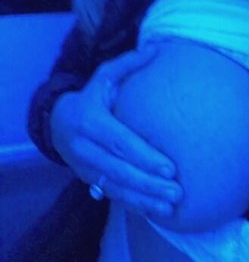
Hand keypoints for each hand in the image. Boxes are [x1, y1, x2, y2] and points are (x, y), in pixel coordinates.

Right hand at [50, 48, 182, 217]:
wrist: (56, 122)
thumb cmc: (91, 97)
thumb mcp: (104, 76)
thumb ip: (128, 64)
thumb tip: (156, 49)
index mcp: (91, 122)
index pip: (120, 142)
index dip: (144, 156)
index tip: (170, 168)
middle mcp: (85, 148)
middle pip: (119, 170)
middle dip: (149, 183)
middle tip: (177, 192)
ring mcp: (85, 168)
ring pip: (116, 187)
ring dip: (144, 199)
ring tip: (170, 206)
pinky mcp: (89, 181)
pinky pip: (112, 195)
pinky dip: (134, 205)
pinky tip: (156, 212)